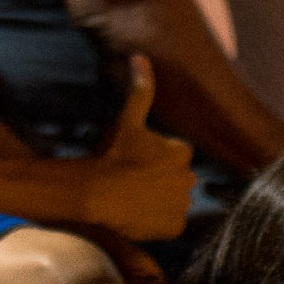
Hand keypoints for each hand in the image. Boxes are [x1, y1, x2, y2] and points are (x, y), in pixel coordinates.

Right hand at [78, 57, 195, 242]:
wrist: (95, 194)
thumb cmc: (110, 155)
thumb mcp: (127, 120)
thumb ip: (140, 90)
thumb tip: (140, 56)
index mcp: (181, 152)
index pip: (176, 156)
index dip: (155, 159)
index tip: (136, 161)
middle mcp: (188, 178)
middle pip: (177, 179)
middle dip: (161, 180)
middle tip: (134, 180)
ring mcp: (181, 205)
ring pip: (175, 201)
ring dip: (161, 201)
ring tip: (134, 198)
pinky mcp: (174, 228)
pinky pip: (171, 224)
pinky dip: (158, 222)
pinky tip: (139, 215)